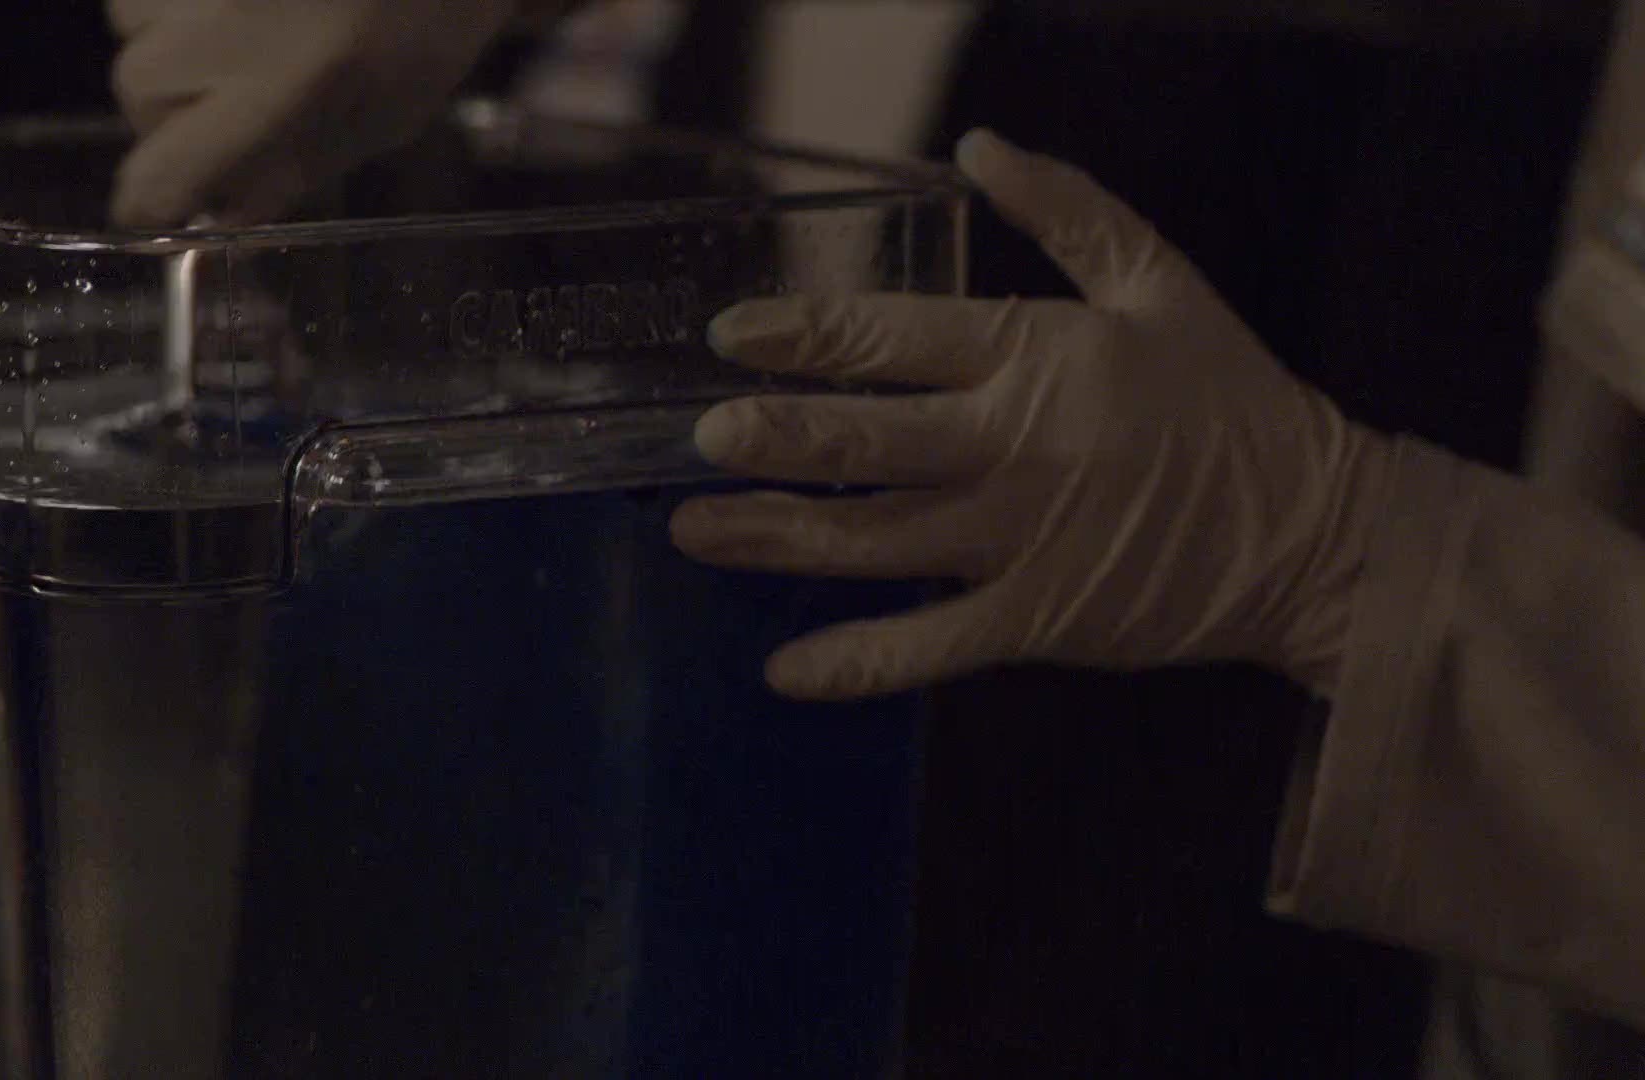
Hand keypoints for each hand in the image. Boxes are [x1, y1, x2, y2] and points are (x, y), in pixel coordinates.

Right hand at [107, 0, 551, 227]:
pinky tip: (234, 1)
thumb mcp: (380, 120)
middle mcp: (219, 26)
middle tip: (232, 105)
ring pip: (134, 24)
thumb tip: (223, 210)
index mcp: (273, 91)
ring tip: (239, 34)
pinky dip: (178, 1)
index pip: (159, 171)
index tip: (165, 206)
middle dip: (172, 112)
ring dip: (170, 42)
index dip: (153, 201)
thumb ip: (293, 168)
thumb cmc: (426, 28)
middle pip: (137, 88)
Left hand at [671, 129, 1391, 701]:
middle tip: (702, 440)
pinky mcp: (1036, 620)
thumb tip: (979, 147)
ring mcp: (1020, 542)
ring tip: (695, 531)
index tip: (732, 338)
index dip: (804, 336)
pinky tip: (784, 672)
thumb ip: (1068, 210)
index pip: (894, 340)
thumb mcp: (1160, 281)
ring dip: (778, 539)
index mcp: (1039, 357)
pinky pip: (929, 647)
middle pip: (866, 445)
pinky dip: (857, 663)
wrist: (1317, 533)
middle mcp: (1015, 448)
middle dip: (774, 442)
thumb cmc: (1230, 400)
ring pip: (874, 542)